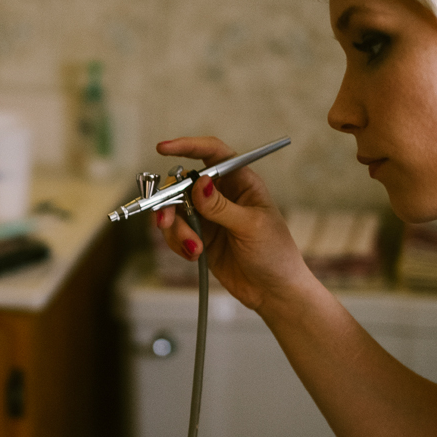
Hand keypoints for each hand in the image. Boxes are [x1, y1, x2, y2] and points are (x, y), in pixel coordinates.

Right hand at [153, 136, 311, 313]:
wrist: (273, 291)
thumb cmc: (275, 254)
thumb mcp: (250, 227)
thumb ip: (221, 207)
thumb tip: (198, 184)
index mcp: (241, 182)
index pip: (212, 153)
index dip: (187, 146)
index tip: (162, 148)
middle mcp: (221, 194)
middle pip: (182, 183)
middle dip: (169, 202)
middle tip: (164, 221)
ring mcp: (208, 216)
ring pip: (174, 210)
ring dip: (175, 229)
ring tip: (193, 248)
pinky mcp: (199, 237)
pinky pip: (175, 232)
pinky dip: (178, 243)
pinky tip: (195, 255)